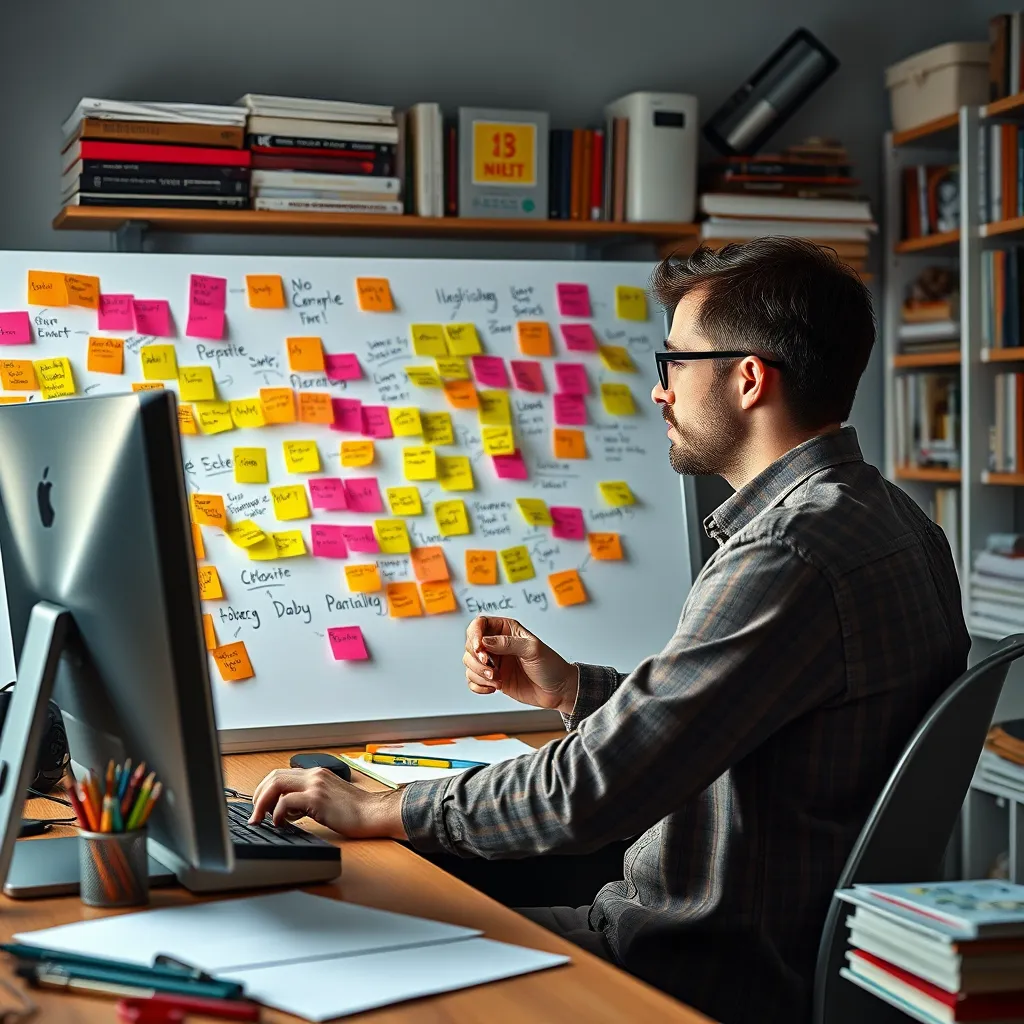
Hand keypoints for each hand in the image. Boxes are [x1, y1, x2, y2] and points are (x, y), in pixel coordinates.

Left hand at [248, 768, 405, 838]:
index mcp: (316, 774)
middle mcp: (314, 775)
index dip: (264, 790)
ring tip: (261, 819)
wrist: (373, 813)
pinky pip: (286, 802)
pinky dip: (277, 813)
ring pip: (275, 785)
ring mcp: (315, 785)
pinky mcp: (317, 799)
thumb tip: (286, 810)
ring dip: (262, 803)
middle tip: (256, 814)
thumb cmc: (355, 811)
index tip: (260, 806)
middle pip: (273, 777)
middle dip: (258, 796)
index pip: (280, 774)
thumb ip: (308, 798)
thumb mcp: (328, 798)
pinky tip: (280, 824)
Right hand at [463, 617, 578, 714]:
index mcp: (506, 630)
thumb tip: (485, 642)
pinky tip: (493, 688)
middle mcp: (497, 644)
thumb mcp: (532, 649)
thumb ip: (508, 643)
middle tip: (492, 669)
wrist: (558, 691)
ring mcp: (494, 662)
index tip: (480, 649)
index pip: (480, 624)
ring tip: (497, 681)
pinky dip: (478, 686)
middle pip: (470, 645)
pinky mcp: (493, 679)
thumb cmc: (551, 665)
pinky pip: (473, 680)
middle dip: (477, 660)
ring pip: (469, 664)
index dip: (474, 635)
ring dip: (479, 674)